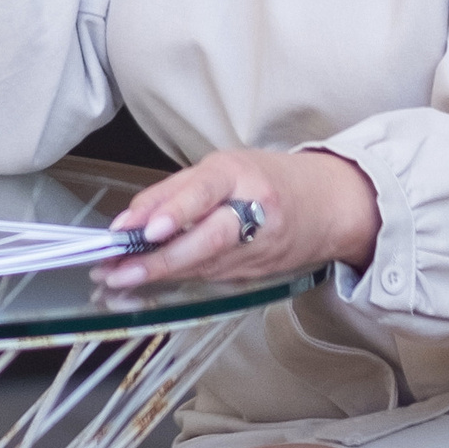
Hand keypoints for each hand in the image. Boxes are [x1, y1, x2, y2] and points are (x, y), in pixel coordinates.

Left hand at [93, 145, 378, 296]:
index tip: (146, 228)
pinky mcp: (255, 275)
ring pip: (202, 264)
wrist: (330, 208)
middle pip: (205, 240)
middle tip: (118, 269)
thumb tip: (131, 216)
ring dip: (158, 274)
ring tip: (118, 277)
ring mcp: (256, 250)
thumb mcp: (224, 166)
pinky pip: (210, 275)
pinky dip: (179, 278)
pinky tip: (150, 281)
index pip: (206, 189)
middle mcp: (251, 213)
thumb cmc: (270, 179)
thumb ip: (177, 189)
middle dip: (159, 259)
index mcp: (242, 174)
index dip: (176, 209)